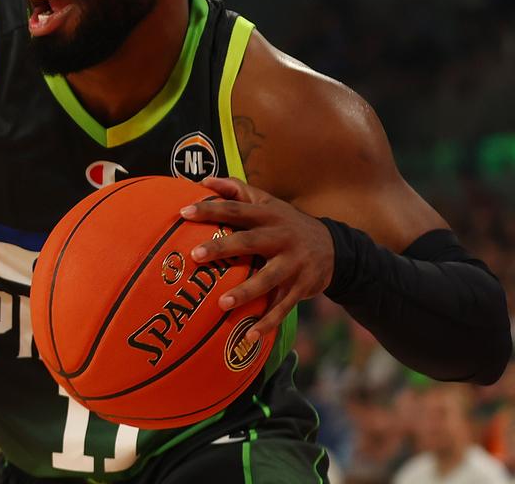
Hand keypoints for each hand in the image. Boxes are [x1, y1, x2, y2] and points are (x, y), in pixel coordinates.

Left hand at [181, 176, 334, 342]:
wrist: (336, 248)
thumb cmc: (286, 222)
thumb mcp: (267, 202)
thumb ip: (236, 189)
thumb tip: (203, 181)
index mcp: (268, 214)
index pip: (235, 209)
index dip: (210, 209)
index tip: (183, 212)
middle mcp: (281, 237)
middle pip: (249, 242)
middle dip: (223, 248)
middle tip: (196, 255)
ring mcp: (293, 264)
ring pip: (268, 279)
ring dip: (245, 292)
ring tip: (223, 303)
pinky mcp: (301, 287)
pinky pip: (283, 307)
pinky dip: (267, 323)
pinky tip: (249, 337)